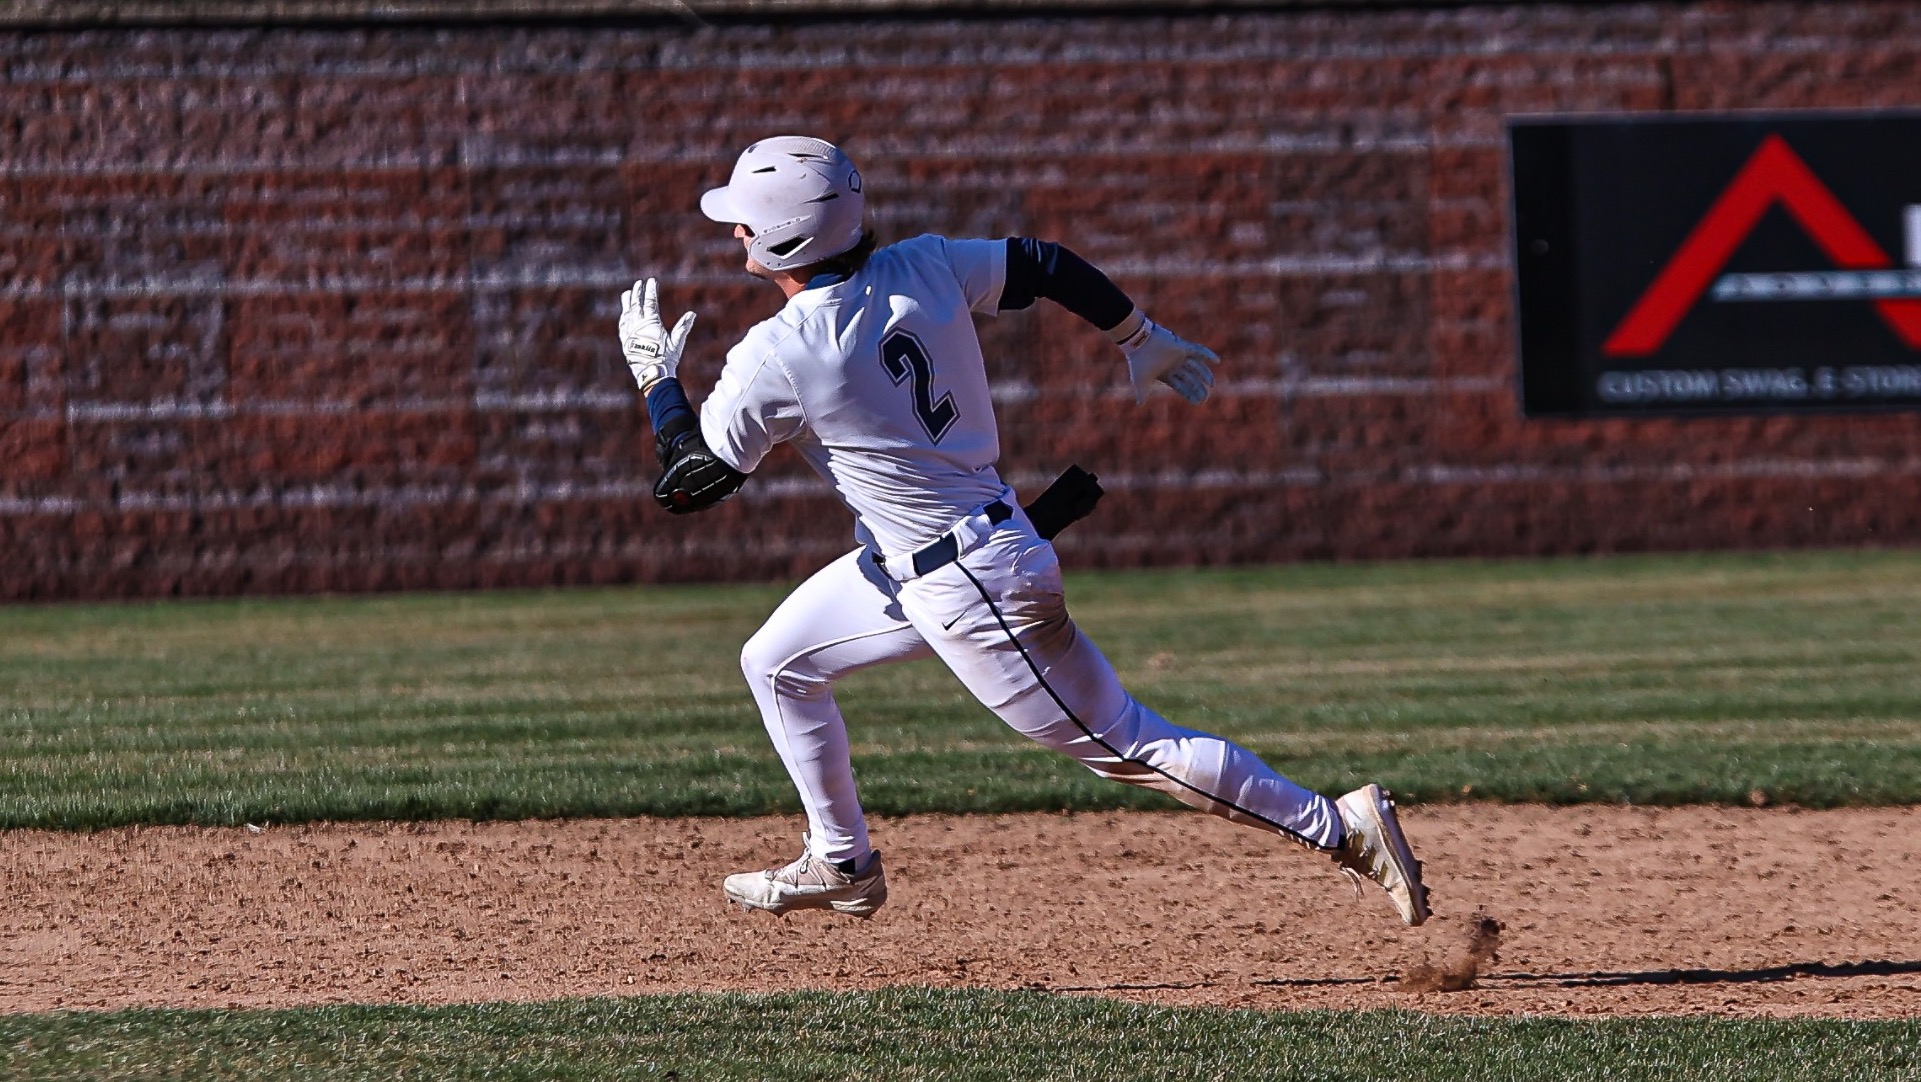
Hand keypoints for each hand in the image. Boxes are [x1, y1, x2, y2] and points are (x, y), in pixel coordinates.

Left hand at [619, 277, 696, 392]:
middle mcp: (638, 325)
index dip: (650, 290)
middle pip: (636, 304)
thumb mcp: (677, 342)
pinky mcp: (625, 341)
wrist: (652, 373)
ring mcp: (630, 333)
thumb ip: (683, 327)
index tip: (651, 281)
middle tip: (639, 284)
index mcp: (651, 323)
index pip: (650, 301)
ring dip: (628, 302)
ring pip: (627, 313)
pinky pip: (623, 325)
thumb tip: (692, 314)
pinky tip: (624, 314)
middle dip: (638, 292)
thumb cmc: (666, 358)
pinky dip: (624, 317)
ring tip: (627, 293)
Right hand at [1113, 311, 1218, 404]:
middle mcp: (1175, 366)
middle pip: (1190, 378)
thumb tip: (1139, 404)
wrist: (1138, 342)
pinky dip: (1207, 354)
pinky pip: (1198, 350)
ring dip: (1204, 374)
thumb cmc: (1139, 362)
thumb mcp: (1140, 380)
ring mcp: (1179, 356)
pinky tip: (1217, 361)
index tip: (1198, 402)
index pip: (1181, 387)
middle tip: (1205, 396)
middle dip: (1198, 387)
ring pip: (1196, 366)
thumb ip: (1142, 392)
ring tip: (1212, 384)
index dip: (1190, 394)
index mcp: (1167, 374)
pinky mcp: (1182, 346)